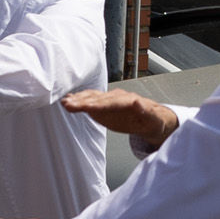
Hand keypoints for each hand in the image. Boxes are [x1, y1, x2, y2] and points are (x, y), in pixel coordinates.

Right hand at [61, 87, 180, 147]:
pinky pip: (90, 101)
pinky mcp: (103, 106)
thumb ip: (146, 111)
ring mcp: (109, 100)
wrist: (150, 120)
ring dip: (78, 100)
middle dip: (83, 101)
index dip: (99, 105)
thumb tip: (137, 102)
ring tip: (65, 103)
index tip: (87, 107)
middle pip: (98, 99)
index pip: (111, 102)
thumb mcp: (154, 119)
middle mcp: (117, 97)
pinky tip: (68, 101)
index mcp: (128, 101)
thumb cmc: (153, 121)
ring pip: (92, 98)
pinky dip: (79, 101)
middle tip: (69, 104)